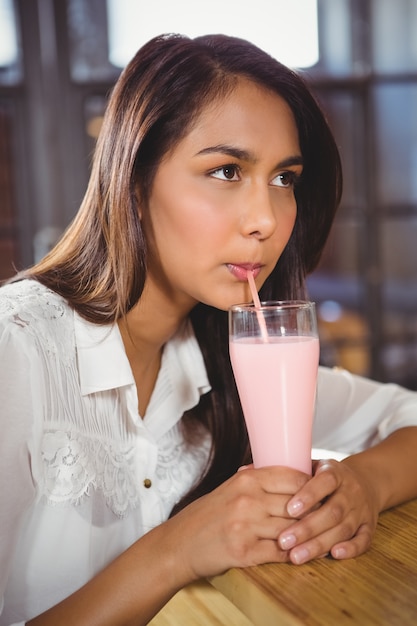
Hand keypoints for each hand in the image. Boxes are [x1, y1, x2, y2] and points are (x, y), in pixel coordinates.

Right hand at [165, 465, 309, 581]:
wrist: (179, 543)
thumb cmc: (207, 515)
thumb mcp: (230, 488)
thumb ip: (256, 480)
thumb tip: (288, 473)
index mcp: (246, 479)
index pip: (293, 477)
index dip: (312, 486)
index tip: (322, 492)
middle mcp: (248, 499)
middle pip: (297, 503)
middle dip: (315, 512)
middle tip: (329, 515)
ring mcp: (246, 526)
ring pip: (292, 528)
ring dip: (307, 535)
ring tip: (321, 536)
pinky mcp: (244, 552)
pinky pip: (280, 553)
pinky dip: (294, 554)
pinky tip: (300, 553)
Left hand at [277, 458, 378, 563]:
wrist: (364, 482)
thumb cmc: (324, 477)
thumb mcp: (309, 466)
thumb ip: (283, 471)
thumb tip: (244, 471)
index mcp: (335, 472)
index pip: (325, 481)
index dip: (308, 495)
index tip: (289, 509)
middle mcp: (350, 491)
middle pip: (332, 511)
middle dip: (307, 528)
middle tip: (284, 541)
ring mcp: (361, 510)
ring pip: (343, 529)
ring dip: (320, 544)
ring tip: (296, 555)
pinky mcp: (369, 527)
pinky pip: (363, 540)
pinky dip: (351, 549)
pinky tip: (333, 555)